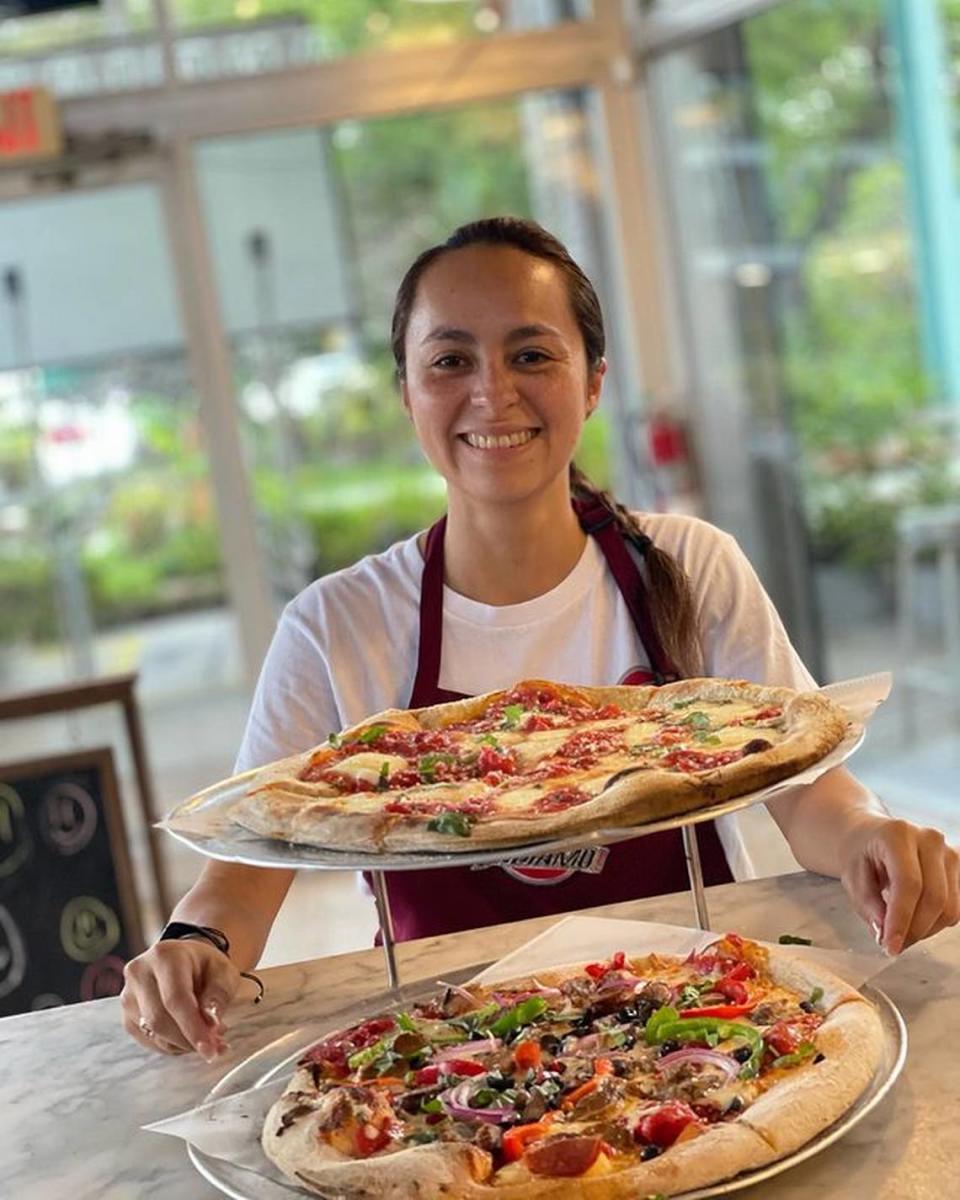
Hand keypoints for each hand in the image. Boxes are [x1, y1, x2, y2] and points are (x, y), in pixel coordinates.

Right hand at [120, 939, 240, 1058]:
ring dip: (182, 1044)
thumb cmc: (205, 966)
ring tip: (206, 1039)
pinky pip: (147, 1041)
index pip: (175, 999)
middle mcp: (139, 972)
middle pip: (159, 1019)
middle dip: (188, 1040)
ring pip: (152, 1034)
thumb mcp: (223, 972)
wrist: (186, 962)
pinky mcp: (126, 1015)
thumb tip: (210, 1022)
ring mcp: (128, 995)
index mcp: (165, 955)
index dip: (192, 1028)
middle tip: (216, 1046)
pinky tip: (188, 1037)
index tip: (210, 1049)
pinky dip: (171, 1046)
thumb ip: (218, 994)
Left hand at [840, 816, 959, 954]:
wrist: (872, 838)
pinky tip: (914, 921)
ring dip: (925, 930)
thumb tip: (885, 934)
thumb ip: (868, 905)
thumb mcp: (852, 878)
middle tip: (892, 946)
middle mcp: (930, 839)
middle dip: (913, 930)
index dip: (901, 919)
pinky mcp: (959, 868)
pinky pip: (955, 908)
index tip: (890, 946)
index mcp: (898, 835)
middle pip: (934, 897)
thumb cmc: (861, 856)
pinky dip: (935, 924)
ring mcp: (949, 852)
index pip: (908, 883)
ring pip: (949, 907)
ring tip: (900, 933)